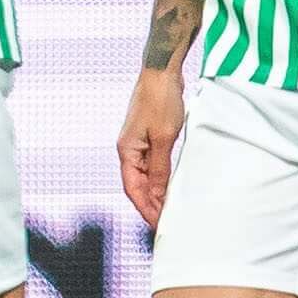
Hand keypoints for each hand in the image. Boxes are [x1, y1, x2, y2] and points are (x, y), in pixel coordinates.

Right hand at [116, 66, 185, 227]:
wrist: (161, 73)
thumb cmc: (160, 102)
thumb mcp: (163, 138)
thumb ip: (160, 168)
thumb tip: (159, 194)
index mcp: (126, 151)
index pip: (133, 189)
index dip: (145, 208)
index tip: (158, 225)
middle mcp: (129, 150)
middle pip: (138, 185)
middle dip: (151, 205)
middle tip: (167, 223)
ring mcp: (138, 143)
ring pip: (146, 176)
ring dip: (157, 193)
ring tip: (171, 209)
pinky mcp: (150, 136)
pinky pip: (153, 165)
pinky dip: (161, 178)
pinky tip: (171, 185)